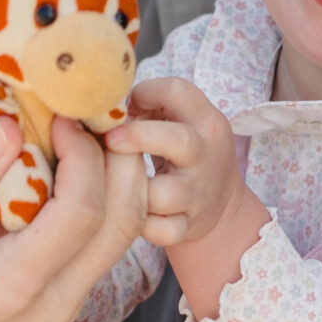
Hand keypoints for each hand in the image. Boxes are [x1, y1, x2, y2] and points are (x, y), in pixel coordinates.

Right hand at [0, 111, 147, 321]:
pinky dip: (82, 190)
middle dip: (119, 155)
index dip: (83, 153)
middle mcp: (53, 302)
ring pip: (116, 228)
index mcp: (13, 287)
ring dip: (108, 170)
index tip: (58, 112)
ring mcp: (61, 304)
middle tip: (94, 107)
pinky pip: (91, 238)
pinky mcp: (57, 295)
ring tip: (79, 122)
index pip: (82, 212)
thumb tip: (8, 122)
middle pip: (123, 219)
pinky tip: (49, 155)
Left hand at [105, 79, 269, 321]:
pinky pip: (160, 230)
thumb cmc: (184, 153)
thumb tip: (102, 104)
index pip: (178, 91)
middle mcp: (205, 156)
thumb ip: (149, 108)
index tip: (126, 104)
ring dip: (134, 189)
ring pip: (162, 194)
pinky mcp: (189, 226)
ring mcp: (198, 194)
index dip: (145, 91)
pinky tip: (131, 215)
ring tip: (120, 183)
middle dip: (138, 137)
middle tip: (110, 139)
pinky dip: (143, 226)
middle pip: (178, 140)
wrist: (220, 204)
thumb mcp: (181, 123)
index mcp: (205, 121)